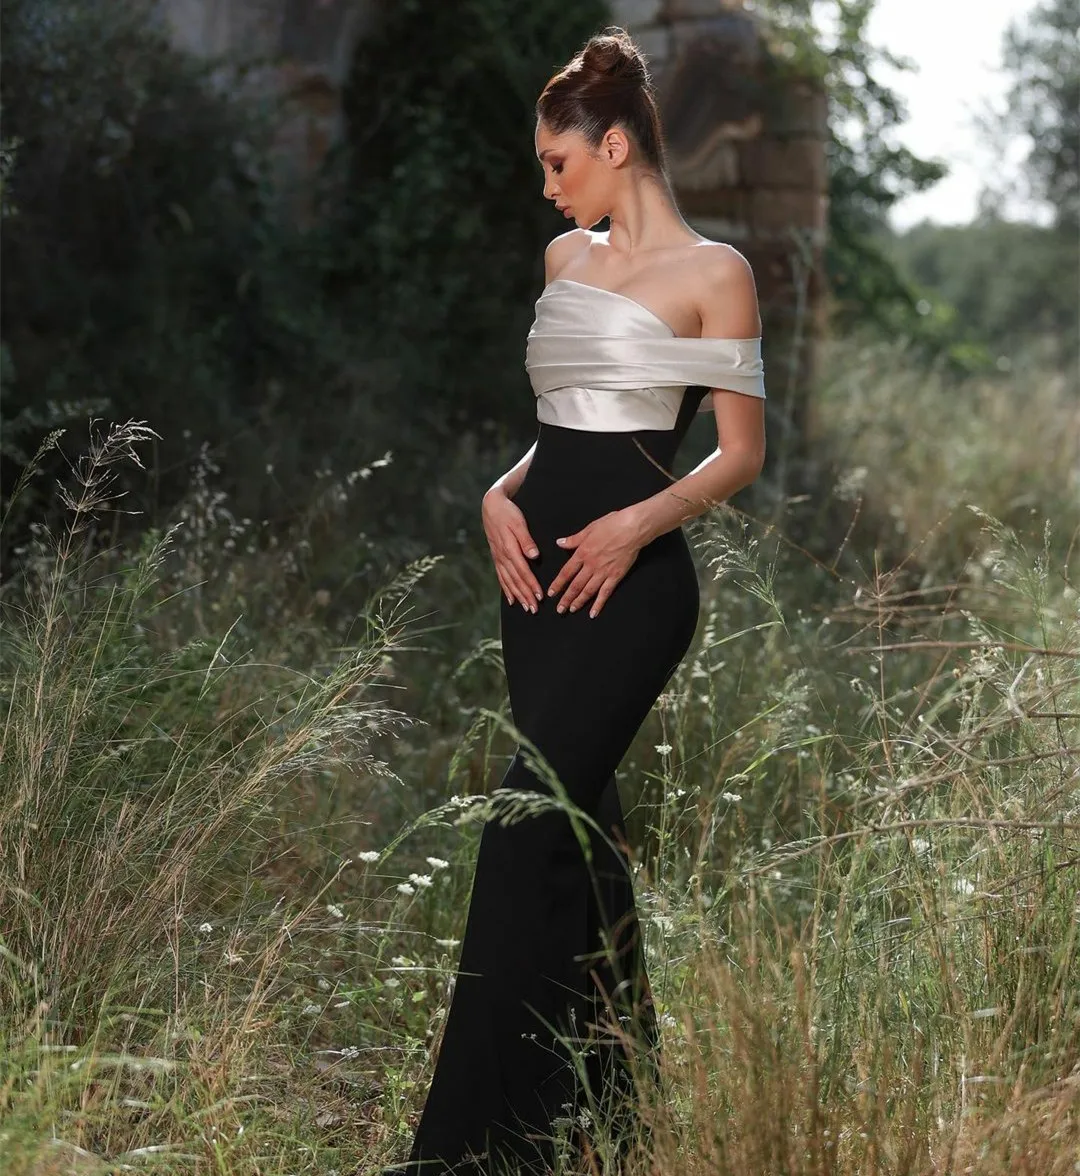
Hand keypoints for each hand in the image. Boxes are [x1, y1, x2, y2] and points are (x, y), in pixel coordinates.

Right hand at [482, 487, 541, 612]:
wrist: (491, 506)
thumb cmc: (508, 512)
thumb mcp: (519, 523)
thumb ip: (526, 540)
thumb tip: (534, 555)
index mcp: (509, 549)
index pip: (523, 571)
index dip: (531, 585)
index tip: (540, 596)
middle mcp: (502, 556)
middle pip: (516, 580)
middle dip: (525, 595)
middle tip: (535, 609)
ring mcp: (498, 558)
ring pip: (508, 581)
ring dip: (518, 596)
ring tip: (526, 608)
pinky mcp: (497, 557)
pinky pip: (501, 577)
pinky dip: (506, 589)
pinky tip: (511, 600)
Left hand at [546, 509, 643, 617]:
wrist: (632, 528)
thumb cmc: (612, 524)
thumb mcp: (589, 528)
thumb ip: (574, 539)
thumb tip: (560, 543)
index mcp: (583, 553)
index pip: (566, 572)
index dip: (558, 584)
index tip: (552, 593)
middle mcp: (591, 565)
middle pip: (575, 585)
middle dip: (566, 598)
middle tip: (560, 609)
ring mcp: (604, 572)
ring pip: (588, 591)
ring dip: (579, 602)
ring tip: (572, 610)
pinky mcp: (616, 576)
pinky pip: (605, 593)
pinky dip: (598, 604)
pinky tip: (593, 613)